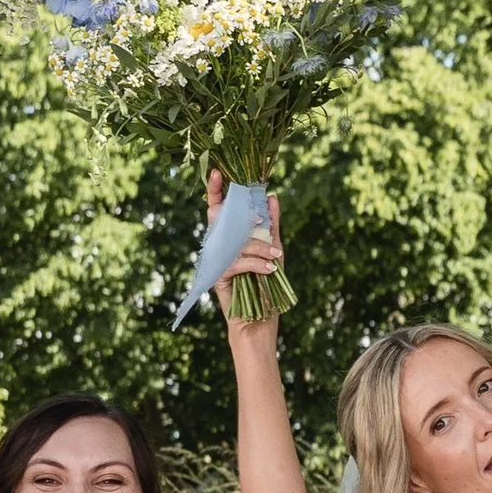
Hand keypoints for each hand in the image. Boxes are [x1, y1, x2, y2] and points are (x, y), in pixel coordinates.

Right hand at [205, 167, 284, 328]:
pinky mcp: (217, 275)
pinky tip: (269, 270)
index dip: (215, 189)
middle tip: (259, 222)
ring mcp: (216, 259)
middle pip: (223, 220)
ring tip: (277, 258)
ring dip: (261, 248)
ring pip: (236, 242)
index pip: (219, 207)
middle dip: (242, 218)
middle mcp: (219, 245)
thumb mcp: (274, 250)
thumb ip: (272, 225)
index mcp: (229, 235)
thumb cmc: (266, 284)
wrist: (259, 320)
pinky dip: (256, 264)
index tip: (217, 171)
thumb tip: (272, 197)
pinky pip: (237, 261)